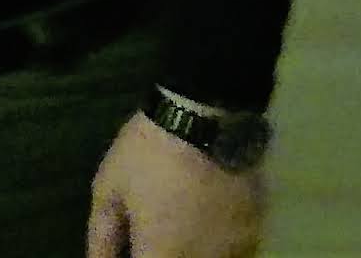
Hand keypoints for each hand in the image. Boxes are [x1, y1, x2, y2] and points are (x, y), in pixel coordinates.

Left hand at [87, 111, 264, 257]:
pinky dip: (219, 245)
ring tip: (179, 224)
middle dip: (164, 254)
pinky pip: (238, 251)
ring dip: (194, 252)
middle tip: (153, 233)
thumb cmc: (147, 153)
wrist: (203, 117)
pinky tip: (206, 223)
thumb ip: (103, 236)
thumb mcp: (109, 189)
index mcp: (163, 256)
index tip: (134, 248)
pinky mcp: (257, 231)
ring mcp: (237, 249)